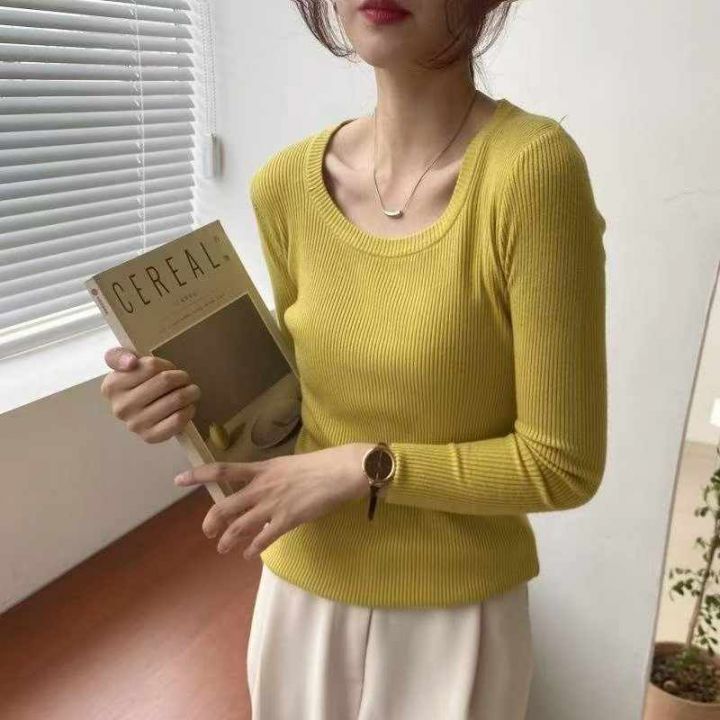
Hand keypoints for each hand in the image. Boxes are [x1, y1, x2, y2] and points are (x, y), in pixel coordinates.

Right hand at [101, 347, 201, 443]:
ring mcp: (135, 424)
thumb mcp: (125, 363)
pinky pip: (178, 420)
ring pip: (176, 399)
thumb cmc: (137, 382)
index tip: (167, 369)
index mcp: (112, 386)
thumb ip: (120, 355)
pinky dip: (189, 410)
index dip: (166, 365)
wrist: (141, 410)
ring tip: (191, 391)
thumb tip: (130, 363)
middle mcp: (121, 407)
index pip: (152, 366)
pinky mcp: (150, 437)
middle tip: (185, 379)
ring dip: (190, 392)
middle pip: (165, 381)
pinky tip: (188, 407)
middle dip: (182, 377)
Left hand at [173, 442, 374, 558]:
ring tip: (223, 547)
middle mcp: (262, 487)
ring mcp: (273, 504)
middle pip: (225, 506)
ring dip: (227, 540)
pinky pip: (263, 539)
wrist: (340, 472)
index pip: (223, 470)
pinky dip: (253, 549)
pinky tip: (249, 554)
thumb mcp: (287, 465)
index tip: (178, 479)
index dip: (198, 475)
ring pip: (239, 527)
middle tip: (207, 532)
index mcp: (262, 469)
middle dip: (211, 522)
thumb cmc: (319, 465)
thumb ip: (270, 477)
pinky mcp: (287, 520)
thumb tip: (261, 487)